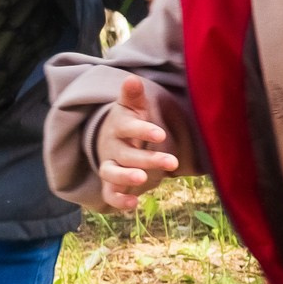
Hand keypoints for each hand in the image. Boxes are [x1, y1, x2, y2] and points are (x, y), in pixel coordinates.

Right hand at [95, 75, 180, 209]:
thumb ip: (133, 95)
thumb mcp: (131, 107)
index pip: (127, 127)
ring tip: (144, 180)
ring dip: (126, 178)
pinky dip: (118, 201)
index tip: (161, 134)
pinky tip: (134, 204)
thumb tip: (132, 79)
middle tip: (173, 162)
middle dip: (148, 159)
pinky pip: (109, 194)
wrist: (110, 139)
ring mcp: (109, 165)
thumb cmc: (128, 121)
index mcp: (118, 126)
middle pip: (126, 154)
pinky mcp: (109, 183)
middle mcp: (111, 147)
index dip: (143, 131)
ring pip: (112, 173)